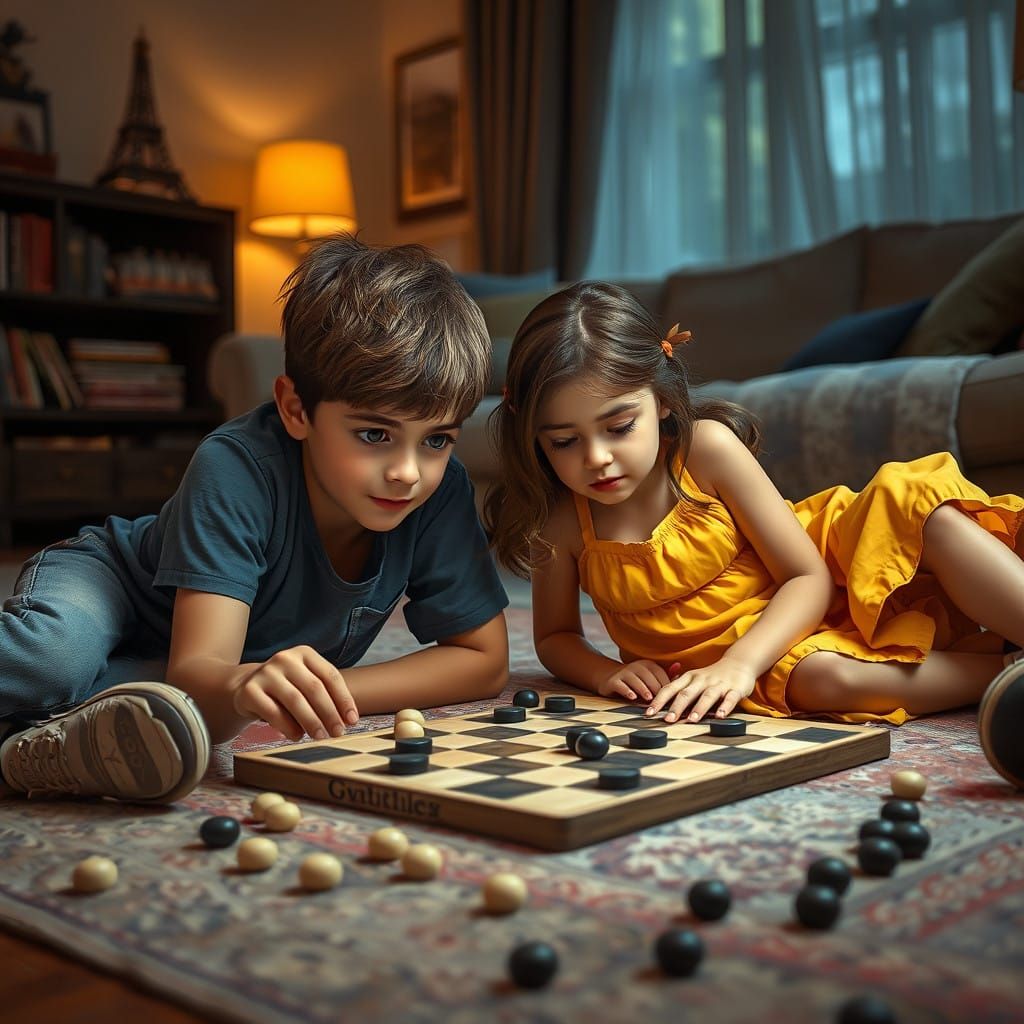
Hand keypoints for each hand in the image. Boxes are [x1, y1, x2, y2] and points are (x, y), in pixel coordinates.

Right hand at [231, 645, 358, 740]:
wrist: (245, 686)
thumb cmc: (286, 687)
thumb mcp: (305, 682)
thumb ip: (325, 694)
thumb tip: (348, 720)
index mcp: (304, 653)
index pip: (330, 676)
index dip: (344, 699)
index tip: (352, 721)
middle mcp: (285, 659)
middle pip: (314, 688)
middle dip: (330, 713)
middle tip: (338, 732)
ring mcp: (266, 673)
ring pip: (295, 700)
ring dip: (311, 722)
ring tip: (320, 736)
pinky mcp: (249, 690)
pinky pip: (273, 712)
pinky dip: (288, 727)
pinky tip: (297, 736)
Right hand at [598, 660, 674, 702]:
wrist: (609, 678)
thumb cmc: (636, 680)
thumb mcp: (651, 677)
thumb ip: (665, 675)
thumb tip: (679, 667)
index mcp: (648, 665)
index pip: (660, 674)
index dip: (667, 686)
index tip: (673, 699)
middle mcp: (636, 666)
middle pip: (648, 677)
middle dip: (656, 689)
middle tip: (663, 701)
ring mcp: (624, 673)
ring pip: (635, 680)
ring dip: (643, 689)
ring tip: (649, 698)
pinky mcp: (613, 681)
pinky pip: (621, 685)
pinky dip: (627, 691)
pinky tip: (632, 697)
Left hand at [645, 658, 756, 722]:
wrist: (738, 662)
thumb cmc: (711, 676)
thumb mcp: (693, 680)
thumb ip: (680, 692)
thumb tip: (660, 708)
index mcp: (688, 678)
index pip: (670, 689)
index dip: (659, 701)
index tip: (648, 713)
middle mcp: (701, 680)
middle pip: (686, 693)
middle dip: (676, 707)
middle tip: (667, 720)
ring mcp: (718, 684)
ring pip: (707, 696)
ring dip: (699, 708)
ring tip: (692, 720)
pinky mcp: (735, 689)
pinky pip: (729, 699)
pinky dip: (725, 707)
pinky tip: (720, 716)